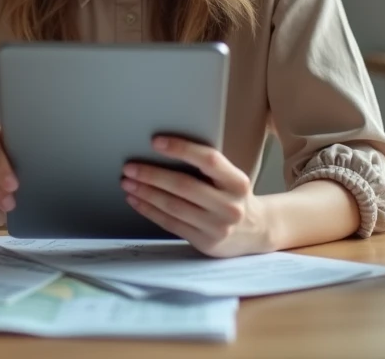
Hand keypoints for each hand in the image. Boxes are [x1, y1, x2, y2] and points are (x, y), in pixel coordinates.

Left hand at [122, 136, 273, 257]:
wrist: (257, 232)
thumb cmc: (234, 197)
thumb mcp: (231, 179)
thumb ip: (207, 169)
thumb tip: (162, 150)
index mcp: (237, 182)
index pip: (208, 160)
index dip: (181, 149)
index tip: (155, 141)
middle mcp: (229, 205)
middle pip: (184, 185)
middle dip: (152, 175)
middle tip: (130, 167)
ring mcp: (217, 227)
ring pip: (173, 206)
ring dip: (146, 193)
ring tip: (128, 183)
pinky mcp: (205, 242)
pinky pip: (171, 224)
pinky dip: (149, 211)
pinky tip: (136, 201)